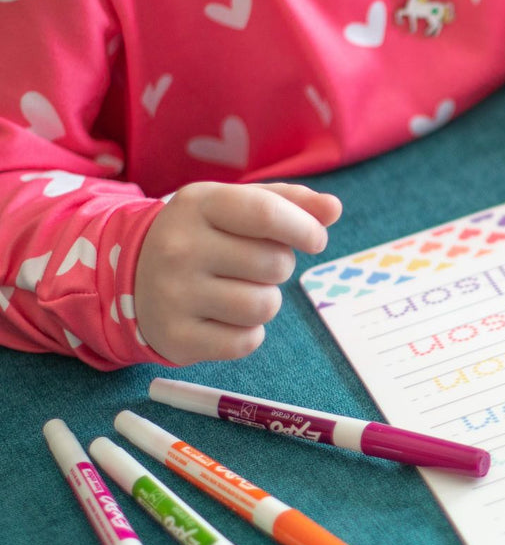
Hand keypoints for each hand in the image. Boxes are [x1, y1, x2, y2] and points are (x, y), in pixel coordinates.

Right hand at [135, 182, 341, 363]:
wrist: (131, 275)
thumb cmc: (205, 234)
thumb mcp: (236, 206)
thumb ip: (289, 202)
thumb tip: (332, 209)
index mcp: (198, 204)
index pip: (266, 214)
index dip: (304, 228)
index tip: (315, 240)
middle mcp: (179, 247)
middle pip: (274, 265)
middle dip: (279, 267)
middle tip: (254, 265)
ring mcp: (173, 294)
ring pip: (264, 307)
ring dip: (266, 301)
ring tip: (240, 289)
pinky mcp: (175, 337)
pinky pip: (246, 342)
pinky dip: (248, 333)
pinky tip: (224, 317)